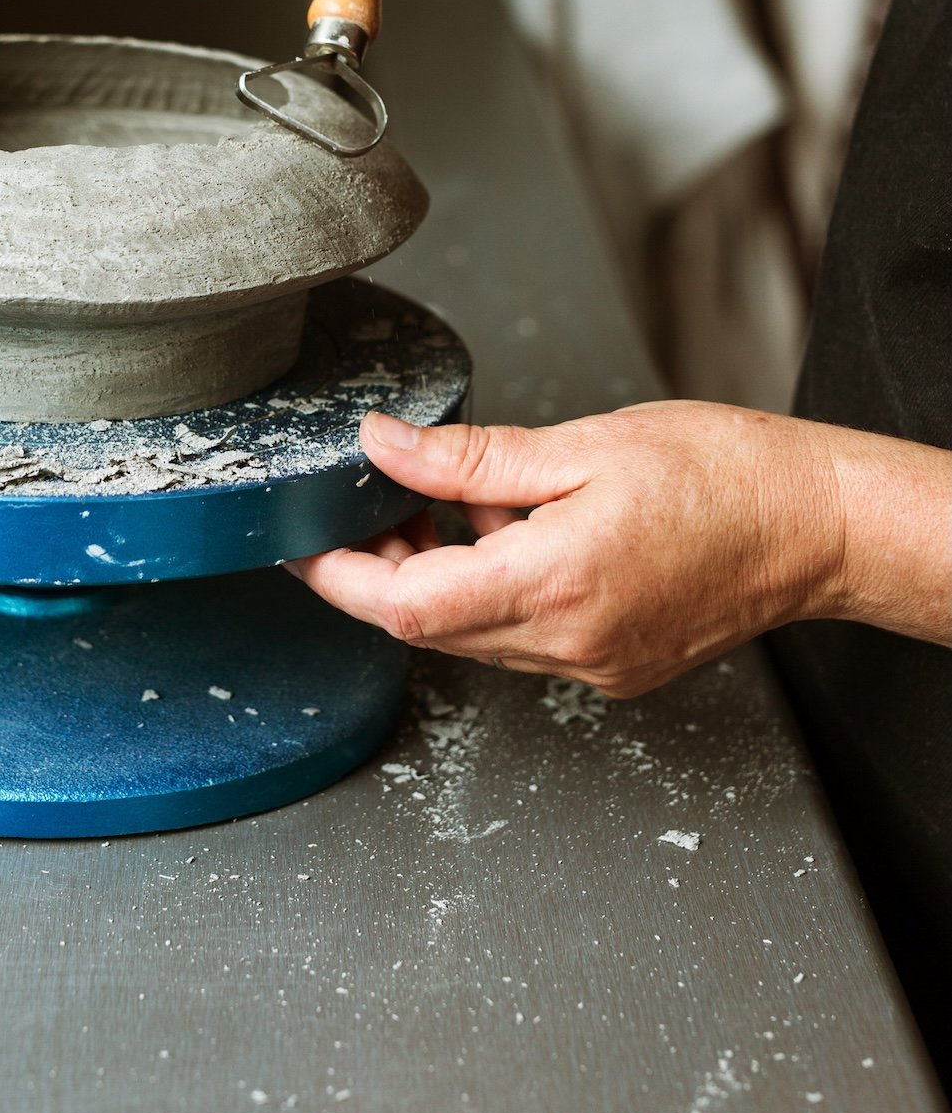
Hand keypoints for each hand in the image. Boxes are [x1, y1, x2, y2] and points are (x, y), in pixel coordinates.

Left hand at [285, 402, 933, 697]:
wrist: (813, 524)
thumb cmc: (720, 474)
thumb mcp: (582, 445)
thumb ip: (470, 459)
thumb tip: (382, 447)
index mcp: (556, 581)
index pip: (405, 606)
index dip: (337, 578)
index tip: (299, 543)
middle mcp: (568, 641)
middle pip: (429, 627)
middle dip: (380, 569)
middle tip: (374, 500)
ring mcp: (592, 664)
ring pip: (471, 635)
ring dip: (437, 577)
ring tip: (453, 504)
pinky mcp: (611, 667)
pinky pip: (518, 639)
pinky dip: (491, 590)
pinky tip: (511, 534)